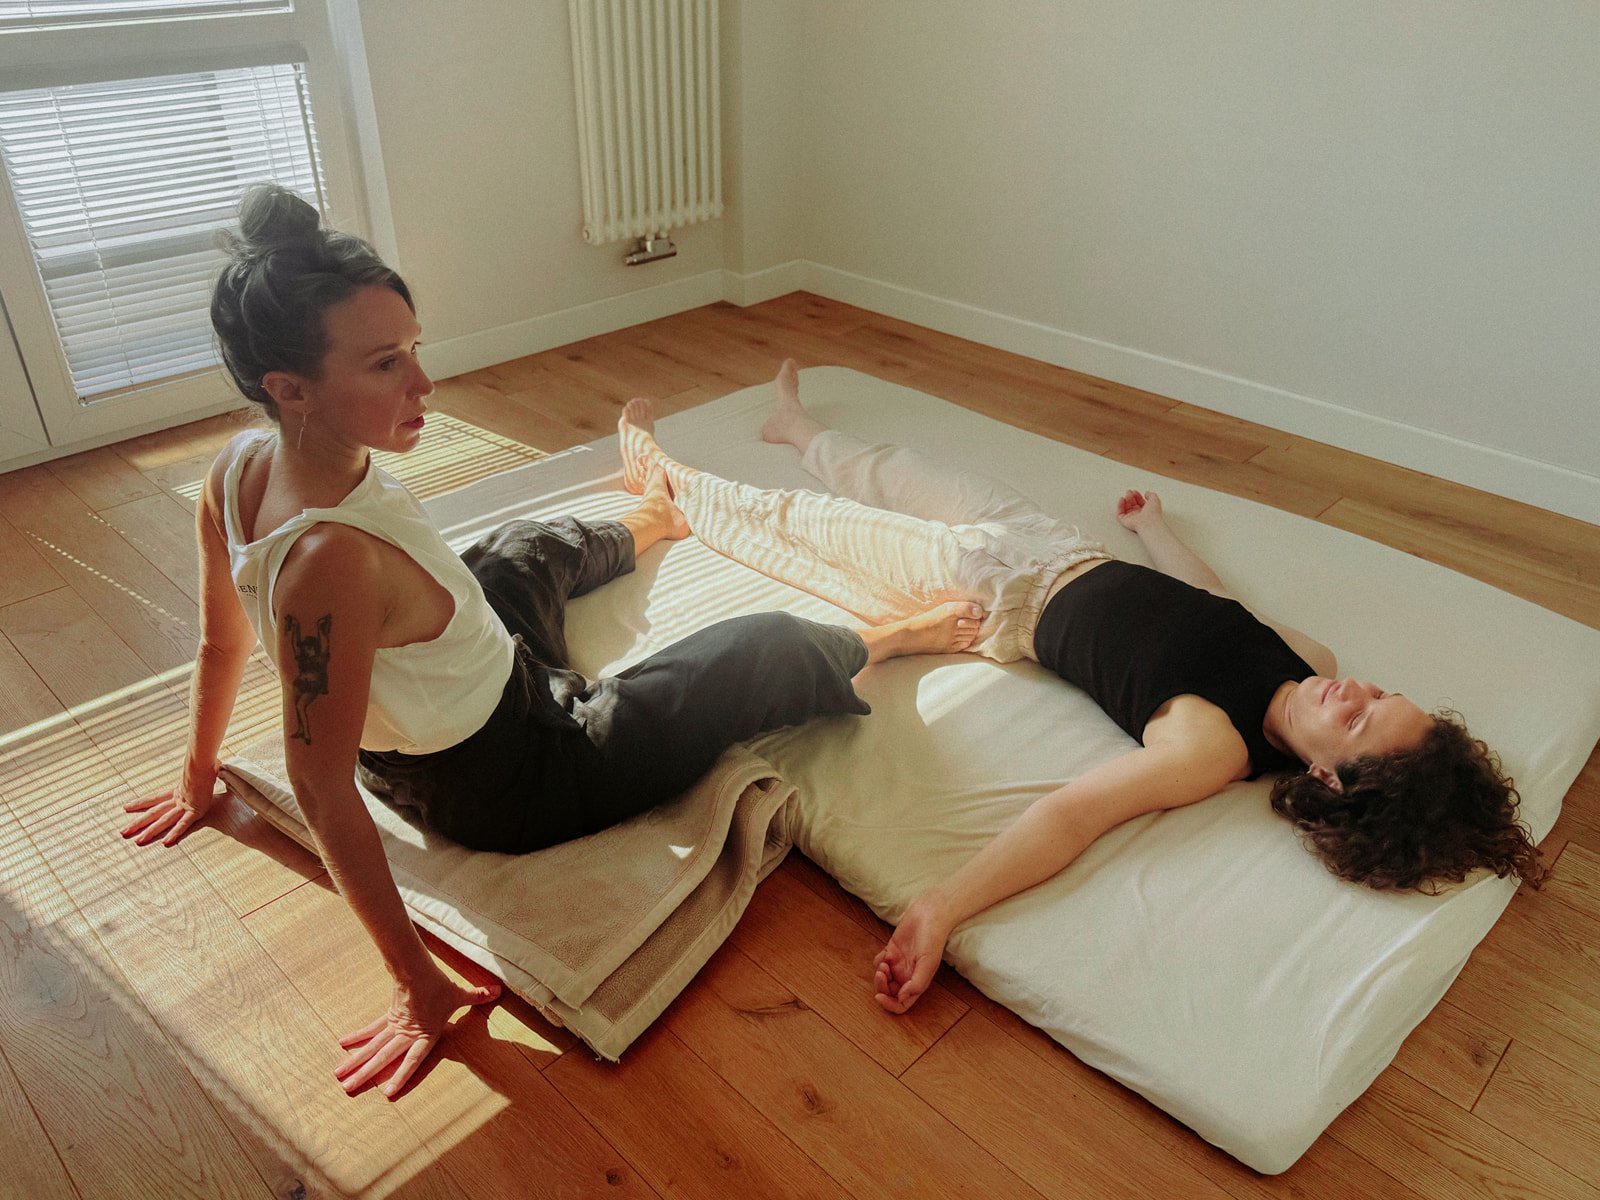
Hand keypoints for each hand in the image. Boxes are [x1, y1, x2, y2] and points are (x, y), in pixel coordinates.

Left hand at [120, 766, 219, 846]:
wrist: (205, 765)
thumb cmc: (205, 765)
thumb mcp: (198, 769)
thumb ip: (198, 769)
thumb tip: (209, 763)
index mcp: (177, 790)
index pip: (154, 797)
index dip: (140, 803)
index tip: (126, 807)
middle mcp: (177, 799)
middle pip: (153, 812)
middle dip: (138, 822)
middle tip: (123, 832)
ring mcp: (185, 806)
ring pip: (164, 820)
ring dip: (150, 831)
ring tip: (138, 841)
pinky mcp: (195, 811)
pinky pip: (183, 824)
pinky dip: (174, 833)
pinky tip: (165, 842)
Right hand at [334, 969, 501, 1098]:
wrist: (417, 968)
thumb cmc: (439, 985)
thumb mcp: (460, 994)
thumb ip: (477, 997)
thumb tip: (499, 991)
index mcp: (426, 1034)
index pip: (413, 1059)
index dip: (401, 1075)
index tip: (387, 1092)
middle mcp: (407, 1034)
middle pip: (384, 1056)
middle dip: (366, 1074)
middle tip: (348, 1089)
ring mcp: (395, 1026)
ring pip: (373, 1047)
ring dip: (356, 1061)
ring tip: (339, 1076)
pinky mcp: (388, 1017)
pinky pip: (371, 1030)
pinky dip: (358, 1038)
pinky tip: (343, 1045)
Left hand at [873, 897, 949, 1014]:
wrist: (929, 915)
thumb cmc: (932, 939)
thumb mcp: (928, 963)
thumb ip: (916, 983)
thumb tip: (901, 998)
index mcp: (917, 982)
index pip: (902, 1004)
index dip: (890, 1004)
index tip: (880, 997)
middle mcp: (907, 976)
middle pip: (889, 992)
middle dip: (881, 986)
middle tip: (881, 972)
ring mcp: (899, 964)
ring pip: (883, 979)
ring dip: (879, 974)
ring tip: (885, 961)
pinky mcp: (892, 951)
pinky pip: (879, 963)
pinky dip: (878, 961)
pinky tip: (885, 953)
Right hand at [1115, 489, 1163, 533]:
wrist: (1149, 522)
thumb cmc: (1153, 513)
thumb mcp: (1155, 499)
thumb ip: (1151, 495)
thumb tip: (1146, 493)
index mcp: (1147, 510)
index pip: (1140, 502)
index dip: (1137, 496)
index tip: (1135, 491)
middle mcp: (1139, 515)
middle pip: (1132, 504)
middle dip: (1131, 497)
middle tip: (1129, 492)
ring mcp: (1132, 518)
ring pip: (1126, 508)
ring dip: (1126, 500)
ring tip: (1127, 495)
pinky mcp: (1125, 521)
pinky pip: (1120, 513)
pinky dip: (1119, 506)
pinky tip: (1122, 499)